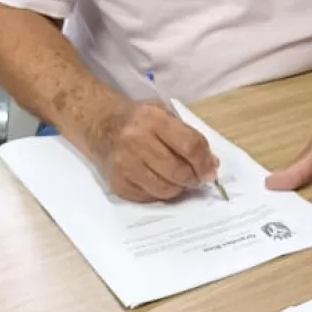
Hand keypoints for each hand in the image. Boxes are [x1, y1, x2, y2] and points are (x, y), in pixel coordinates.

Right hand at [96, 100, 219, 202]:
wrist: (100, 125)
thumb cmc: (138, 119)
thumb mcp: (163, 114)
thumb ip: (187, 135)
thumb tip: (211, 164)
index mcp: (152, 119)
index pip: (189, 145)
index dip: (205, 162)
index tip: (211, 170)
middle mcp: (136, 141)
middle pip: (178, 171)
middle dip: (194, 178)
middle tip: (197, 178)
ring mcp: (124, 164)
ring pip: (165, 189)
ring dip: (179, 188)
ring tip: (179, 179)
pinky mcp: (117, 183)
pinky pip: (149, 197)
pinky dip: (160, 192)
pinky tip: (159, 180)